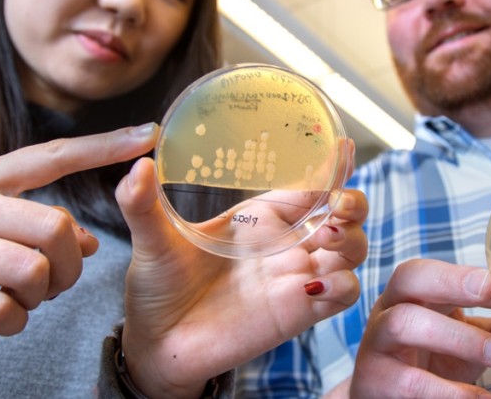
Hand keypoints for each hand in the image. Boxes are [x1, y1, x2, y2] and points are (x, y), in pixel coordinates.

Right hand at [0, 125, 157, 368]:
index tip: (149, 135)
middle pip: (54, 226)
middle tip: (56, 283)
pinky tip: (5, 318)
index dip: (104, 147)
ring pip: (32, 269)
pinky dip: (14, 322)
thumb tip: (92, 243)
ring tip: (26, 299)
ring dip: (42, 296)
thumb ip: (36, 224)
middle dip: (70, 266)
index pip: (54, 155)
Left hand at [115, 140, 369, 397]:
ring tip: (328, 236)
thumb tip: (137, 167)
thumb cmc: (158, 289)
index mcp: (260, 218)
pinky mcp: (300, 312)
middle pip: (344, 215)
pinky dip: (342, 285)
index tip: (343, 146)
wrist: (157, 344)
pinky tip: (316, 283)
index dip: (331, 166)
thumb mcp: (152, 240)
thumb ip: (142, 204)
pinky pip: (343, 294)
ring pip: (352, 251)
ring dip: (352, 239)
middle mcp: (285, 244)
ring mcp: (296, 278)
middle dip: (353, 202)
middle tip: (338, 201)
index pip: (309, 185)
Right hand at [340, 259, 490, 397]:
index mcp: (411, 292)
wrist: (383, 397)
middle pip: (410, 279)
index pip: (439, 270)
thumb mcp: (464, 343)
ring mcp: (376, 343)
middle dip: (453, 283)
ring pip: (405, 324)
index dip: (475, 274)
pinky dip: (446, 390)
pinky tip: (477, 397)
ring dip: (457, 337)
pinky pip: (407, 381)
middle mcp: (388, 308)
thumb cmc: (425, 360)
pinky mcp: (374, 381)